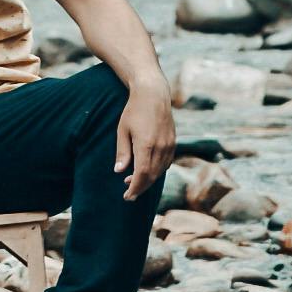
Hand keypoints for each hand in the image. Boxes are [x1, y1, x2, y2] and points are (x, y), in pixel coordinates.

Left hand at [114, 76, 175, 201]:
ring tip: (133, 181)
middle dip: (140, 187)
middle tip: (129, 193)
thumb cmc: (134, 110)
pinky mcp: (173, 142)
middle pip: (151, 176)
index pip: (142, 175)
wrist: (153, 94)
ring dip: (148, 180)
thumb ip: (122, 152)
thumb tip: (119, 171)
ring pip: (160, 171)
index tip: (127, 196)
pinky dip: (157, 171)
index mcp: (146, 145)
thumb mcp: (122, 130)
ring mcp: (169, 145)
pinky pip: (166, 163)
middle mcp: (160, 147)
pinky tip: (147, 170)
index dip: (134, 188)